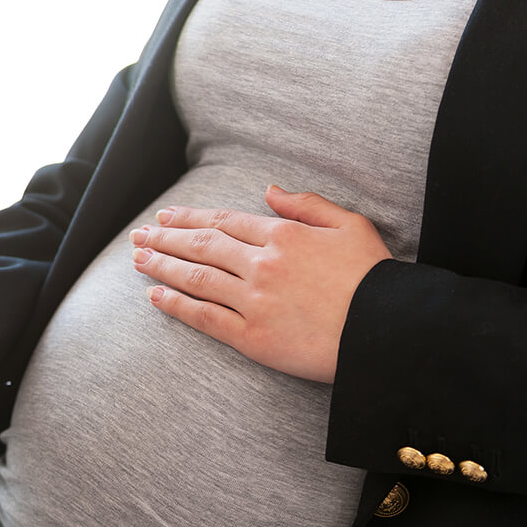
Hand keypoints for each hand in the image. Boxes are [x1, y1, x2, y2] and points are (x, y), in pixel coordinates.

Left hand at [129, 185, 391, 382]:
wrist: (388, 331)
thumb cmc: (375, 278)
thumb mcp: (351, 225)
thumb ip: (307, 204)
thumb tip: (270, 190)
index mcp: (283, 235)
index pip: (224, 222)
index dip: (190, 218)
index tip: (166, 217)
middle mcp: (261, 264)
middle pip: (201, 246)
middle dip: (165, 239)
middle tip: (139, 235)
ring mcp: (253, 301)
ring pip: (196, 278)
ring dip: (162, 266)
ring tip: (138, 259)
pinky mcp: (252, 337)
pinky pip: (204, 317)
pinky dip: (176, 304)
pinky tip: (155, 296)